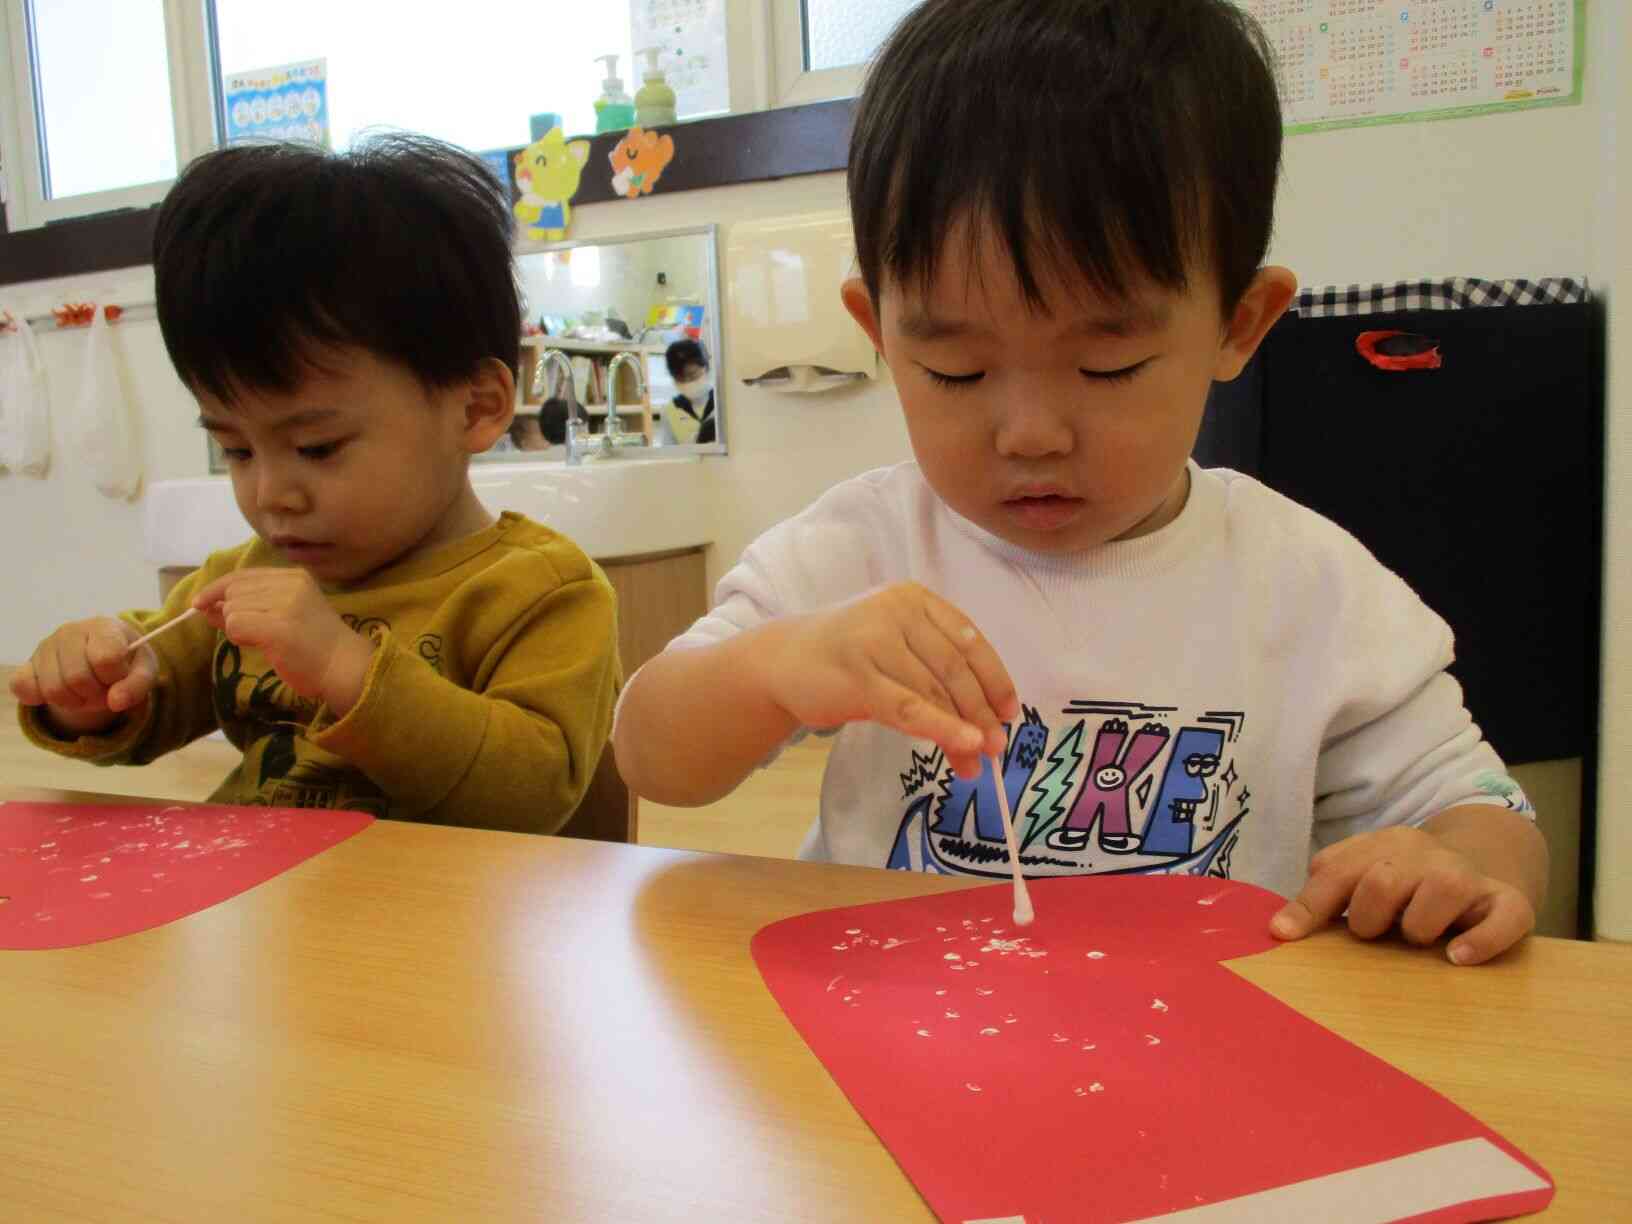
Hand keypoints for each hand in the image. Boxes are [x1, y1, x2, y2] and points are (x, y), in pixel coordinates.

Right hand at [9, 617, 157, 735]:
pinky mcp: (27, 664)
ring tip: (86, 692)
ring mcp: (45, 647)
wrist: (103, 655)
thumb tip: (116, 702)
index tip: (119, 675)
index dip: (115, 677)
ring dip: (74, 702)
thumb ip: (137, 685)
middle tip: (103, 690)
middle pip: (78, 679)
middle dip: (95, 695)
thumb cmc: (126, 660)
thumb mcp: (144, 670)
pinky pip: (23, 688)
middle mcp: (70, 631)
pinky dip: (42, 700)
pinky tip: (62, 693)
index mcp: (103, 627)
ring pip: (53, 690)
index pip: (106, 659)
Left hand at [192, 569, 374, 714]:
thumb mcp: (284, 614)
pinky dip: (239, 638)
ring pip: (232, 609)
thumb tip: (206, 605)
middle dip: (229, 612)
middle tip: (248, 633)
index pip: (242, 575)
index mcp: (294, 577)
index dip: (216, 589)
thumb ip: (249, 606)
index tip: (199, 603)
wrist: (345, 668)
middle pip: (233, 591)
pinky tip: (261, 645)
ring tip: (263, 640)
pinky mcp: (279, 627)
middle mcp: (290, 584)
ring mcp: (285, 604)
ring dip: (236, 628)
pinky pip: (236, 626)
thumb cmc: (315, 646)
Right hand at [756, 582, 1018, 778]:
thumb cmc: (845, 657)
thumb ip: (934, 671)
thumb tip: (984, 722)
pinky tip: (963, 747)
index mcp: (914, 598)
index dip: (995, 679)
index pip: (969, 640)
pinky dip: (942, 729)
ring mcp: (875, 640)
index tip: (1009, 714)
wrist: (780, 661)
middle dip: (982, 712)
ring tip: (975, 763)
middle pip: (956, 669)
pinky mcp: (857, 676)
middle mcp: (897, 611)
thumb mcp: (894, 648)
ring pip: (935, 692)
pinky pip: (910, 708)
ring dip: (963, 731)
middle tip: (998, 748)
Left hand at [1270, 825, 1536, 964]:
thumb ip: (1322, 897)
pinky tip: (1456, 958)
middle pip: (1382, 882)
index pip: (1335, 870)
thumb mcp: (1361, 879)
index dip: (1309, 905)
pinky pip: (1503, 919)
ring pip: (1442, 890)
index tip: (1284, 936)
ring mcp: (1469, 876)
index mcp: (1382, 845)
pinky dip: (1479, 941)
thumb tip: (1279, 931)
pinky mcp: (1510, 903)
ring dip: (1420, 927)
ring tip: (1418, 938)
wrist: (1483, 864)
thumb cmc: (1406, 886)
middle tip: (1376, 933)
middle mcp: (1425, 854)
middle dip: (1368, 919)